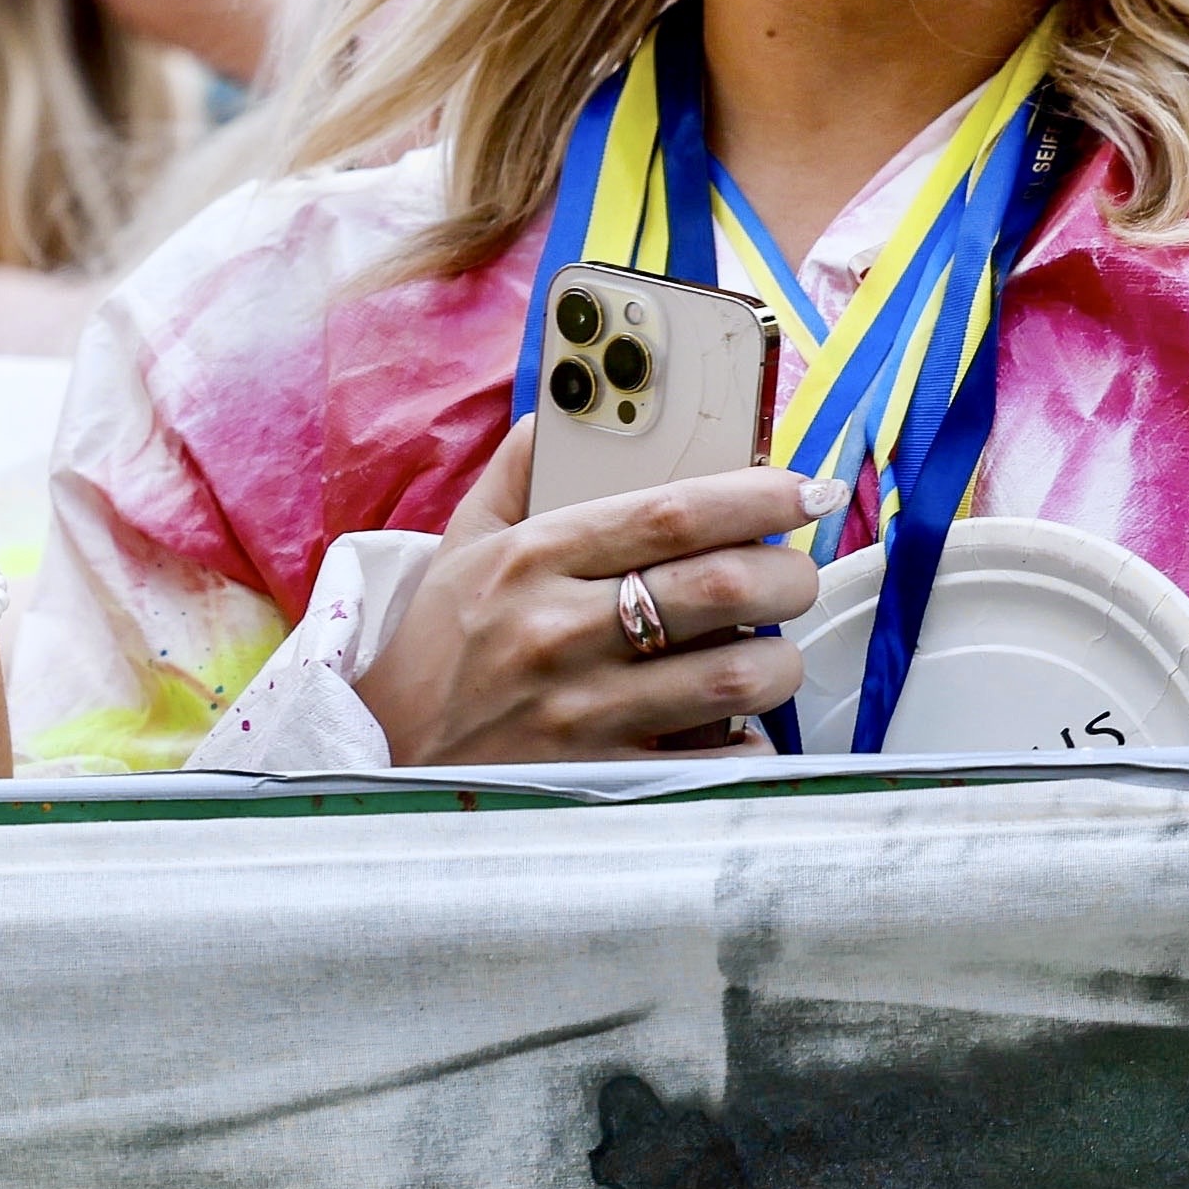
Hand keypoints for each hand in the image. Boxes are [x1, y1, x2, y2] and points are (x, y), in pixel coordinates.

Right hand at [349, 434, 833, 764]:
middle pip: (722, 586)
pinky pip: (718, 759)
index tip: (802, 491)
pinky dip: (748, 740)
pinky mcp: (603, 779)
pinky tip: (731, 724)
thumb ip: (516, 473)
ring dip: (779, 661)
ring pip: (736, 674)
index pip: (668, 512)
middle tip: (795, 575)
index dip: (755, 495)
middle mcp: (559, 632)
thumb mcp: (462, 547)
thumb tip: (565, 410)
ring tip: (769, 652)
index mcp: (531, 560)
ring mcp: (583, 713)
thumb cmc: (440, 647)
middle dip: (789, 575)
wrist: (386, 759)